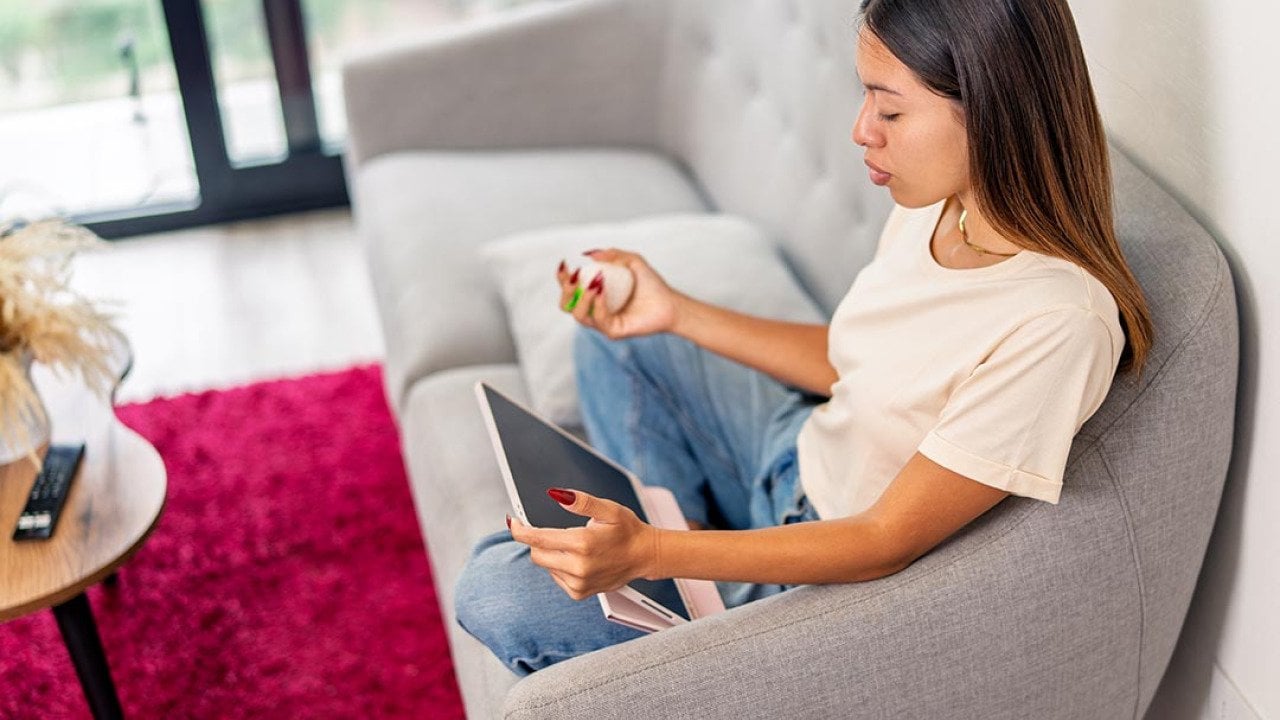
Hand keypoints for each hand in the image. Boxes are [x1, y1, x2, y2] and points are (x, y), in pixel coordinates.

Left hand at [508, 488, 660, 600]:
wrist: (644, 556)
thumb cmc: (627, 530)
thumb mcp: (608, 509)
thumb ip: (581, 501)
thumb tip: (557, 495)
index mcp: (583, 543)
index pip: (538, 539)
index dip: (520, 530)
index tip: (513, 523)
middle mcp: (578, 567)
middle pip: (537, 554)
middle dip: (538, 541)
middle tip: (555, 531)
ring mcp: (579, 583)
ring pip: (546, 566)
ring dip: (552, 554)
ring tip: (577, 546)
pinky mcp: (579, 592)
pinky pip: (556, 577)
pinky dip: (560, 567)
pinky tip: (579, 560)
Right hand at [556, 249, 682, 338]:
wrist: (669, 303)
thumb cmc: (651, 284)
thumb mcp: (632, 262)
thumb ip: (613, 255)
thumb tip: (590, 254)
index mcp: (595, 295)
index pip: (571, 289)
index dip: (563, 279)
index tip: (565, 266)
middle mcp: (595, 310)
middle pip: (567, 305)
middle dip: (566, 291)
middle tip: (574, 277)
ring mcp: (603, 322)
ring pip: (579, 315)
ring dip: (582, 297)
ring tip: (594, 283)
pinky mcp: (613, 331)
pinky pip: (598, 320)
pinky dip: (598, 305)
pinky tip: (602, 292)